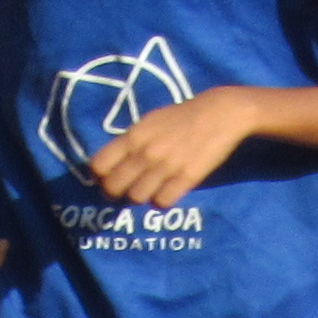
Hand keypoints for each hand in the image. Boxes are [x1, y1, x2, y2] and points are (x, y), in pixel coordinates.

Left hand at [81, 84, 249, 208]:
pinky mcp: (185, 179)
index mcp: (133, 136)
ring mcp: (165, 167)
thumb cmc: (181, 118)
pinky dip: (161, 201)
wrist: (219, 114)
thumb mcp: (149, 122)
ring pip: (136, 198)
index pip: (99, 166)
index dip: (100, 177)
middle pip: (113, 188)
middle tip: (125, 191)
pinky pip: (161, 203)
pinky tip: (167, 191)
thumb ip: (130, 142)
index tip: (107, 178)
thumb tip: (111, 165)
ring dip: (141, 197)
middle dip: (116, 193)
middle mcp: (145, 153)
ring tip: (150, 189)